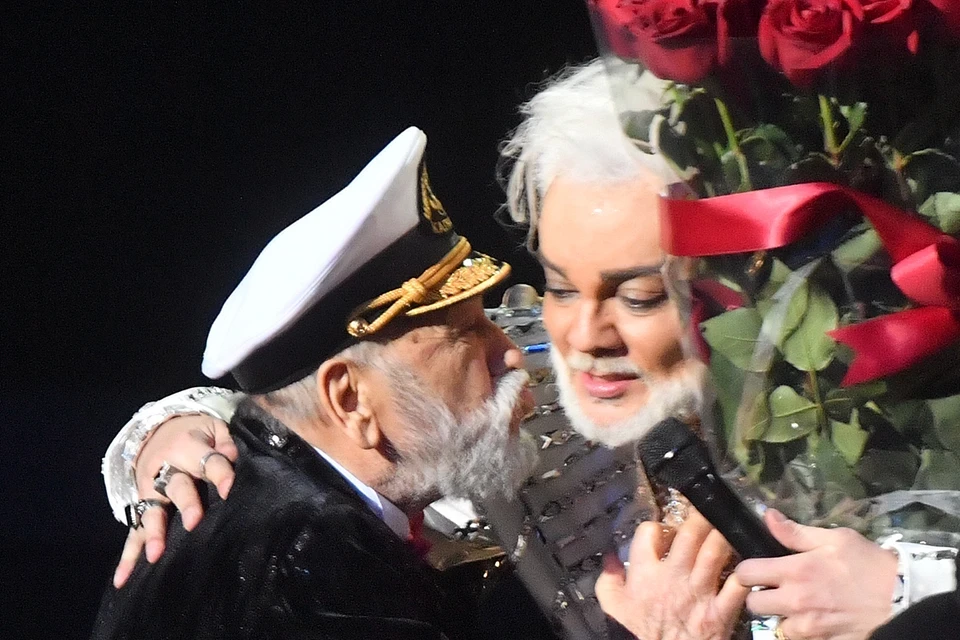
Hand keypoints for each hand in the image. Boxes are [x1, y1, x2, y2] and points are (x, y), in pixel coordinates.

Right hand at [113, 414, 237, 587]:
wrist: (157, 430)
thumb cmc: (195, 434)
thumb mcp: (214, 428)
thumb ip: (225, 443)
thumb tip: (232, 458)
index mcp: (187, 446)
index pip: (208, 461)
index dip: (220, 474)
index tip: (230, 489)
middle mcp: (166, 469)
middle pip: (177, 486)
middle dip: (185, 504)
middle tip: (193, 523)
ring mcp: (150, 489)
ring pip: (152, 511)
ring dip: (154, 532)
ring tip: (156, 554)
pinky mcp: (141, 505)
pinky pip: (134, 531)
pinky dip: (128, 556)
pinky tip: (123, 578)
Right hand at [595, 508, 748, 639]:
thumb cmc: (637, 633)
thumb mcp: (612, 606)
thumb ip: (608, 578)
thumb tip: (611, 557)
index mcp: (645, 573)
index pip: (649, 532)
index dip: (656, 526)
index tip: (662, 531)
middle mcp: (674, 576)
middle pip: (690, 534)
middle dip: (699, 516)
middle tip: (705, 508)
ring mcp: (700, 592)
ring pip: (716, 551)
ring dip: (722, 534)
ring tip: (726, 524)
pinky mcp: (721, 610)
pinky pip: (738, 585)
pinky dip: (745, 571)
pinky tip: (746, 562)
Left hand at [735, 509, 897, 639]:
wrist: (902, 598)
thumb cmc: (868, 564)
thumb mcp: (834, 539)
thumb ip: (795, 532)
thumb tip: (767, 516)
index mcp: (795, 571)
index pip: (746, 573)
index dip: (746, 571)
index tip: (755, 570)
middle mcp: (796, 601)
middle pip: (754, 605)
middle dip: (760, 596)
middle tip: (775, 589)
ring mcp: (809, 626)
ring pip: (776, 626)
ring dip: (783, 617)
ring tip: (797, 606)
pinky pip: (800, 639)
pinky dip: (803, 631)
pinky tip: (814, 619)